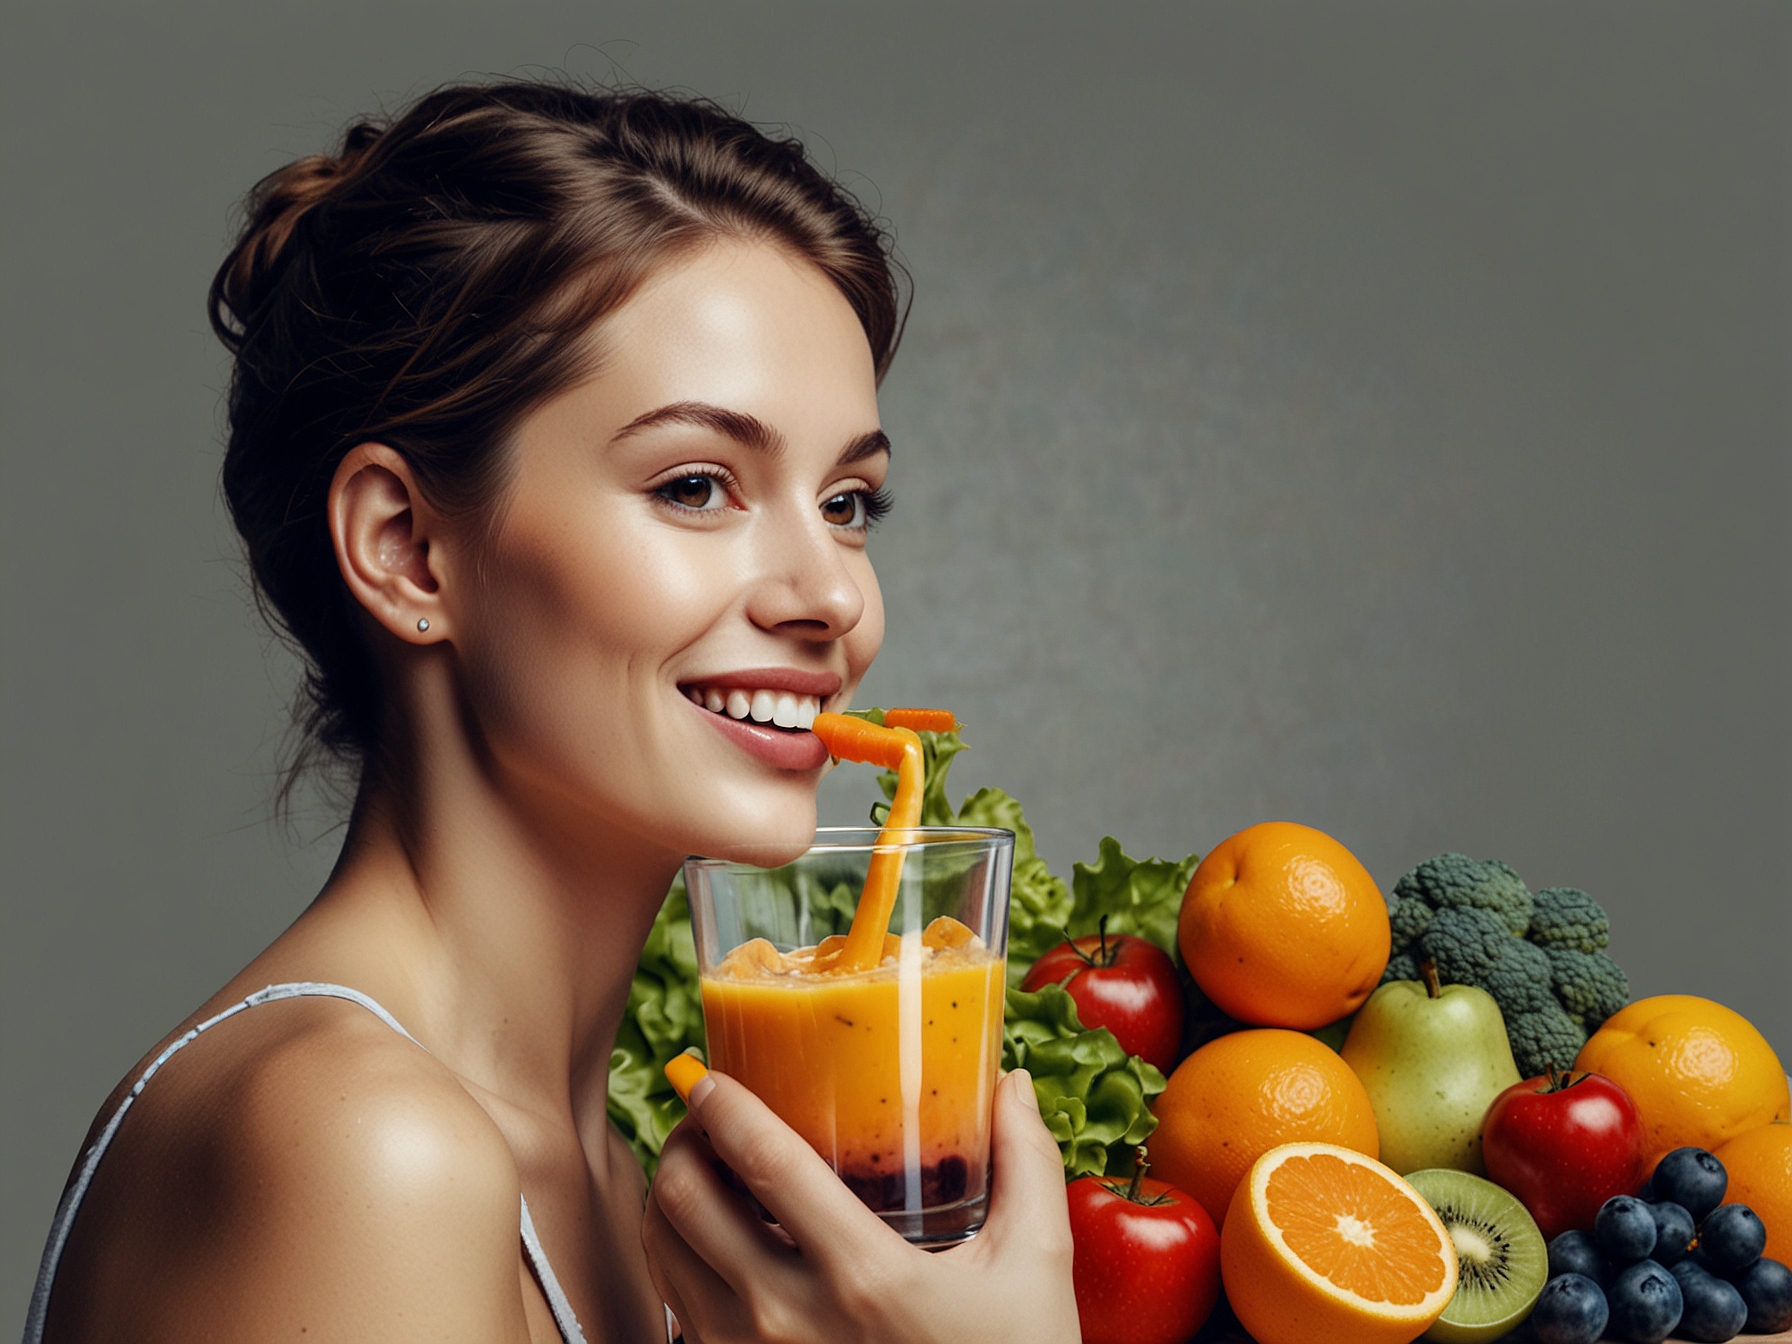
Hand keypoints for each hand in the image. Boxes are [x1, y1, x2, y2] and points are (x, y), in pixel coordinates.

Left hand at [642, 1069, 1079, 1343]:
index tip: (711, 1073)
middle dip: (683, 1140)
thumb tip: (1010, 1082)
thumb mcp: (1035, 1268)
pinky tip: (719, 1240)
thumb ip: (1027, 1166)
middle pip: (686, 1202)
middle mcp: (790, 1320)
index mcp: (865, 1276)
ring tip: (706, 1168)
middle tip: (709, 1117)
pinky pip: (677, 1308)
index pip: (765, 1164)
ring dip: (672, 1197)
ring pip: (665, 1253)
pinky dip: (679, 1259)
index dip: (723, 1105)